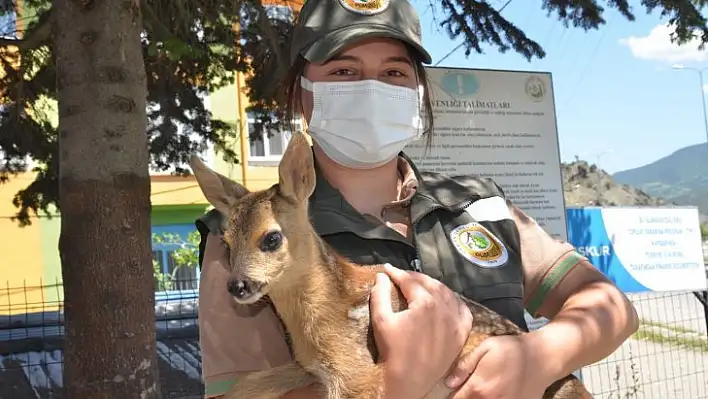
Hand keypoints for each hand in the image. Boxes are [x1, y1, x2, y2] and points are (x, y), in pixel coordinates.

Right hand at [370, 263, 472, 397]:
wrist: (409, 380)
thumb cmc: (393, 351)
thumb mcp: (381, 320)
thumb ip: (380, 294)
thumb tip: (382, 276)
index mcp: (425, 302)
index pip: (410, 280)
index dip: (396, 273)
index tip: (387, 269)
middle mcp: (444, 308)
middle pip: (429, 283)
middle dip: (414, 277)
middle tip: (401, 276)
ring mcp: (456, 321)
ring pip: (447, 293)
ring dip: (433, 285)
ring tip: (419, 284)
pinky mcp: (462, 333)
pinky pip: (462, 309)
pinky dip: (453, 300)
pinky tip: (445, 299)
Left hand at [444, 334, 552, 398]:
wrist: (543, 357)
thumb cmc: (512, 349)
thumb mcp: (486, 348)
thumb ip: (465, 365)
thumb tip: (449, 383)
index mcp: (479, 387)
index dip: (451, 395)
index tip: (451, 389)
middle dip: (465, 398)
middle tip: (466, 389)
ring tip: (484, 389)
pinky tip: (496, 392)